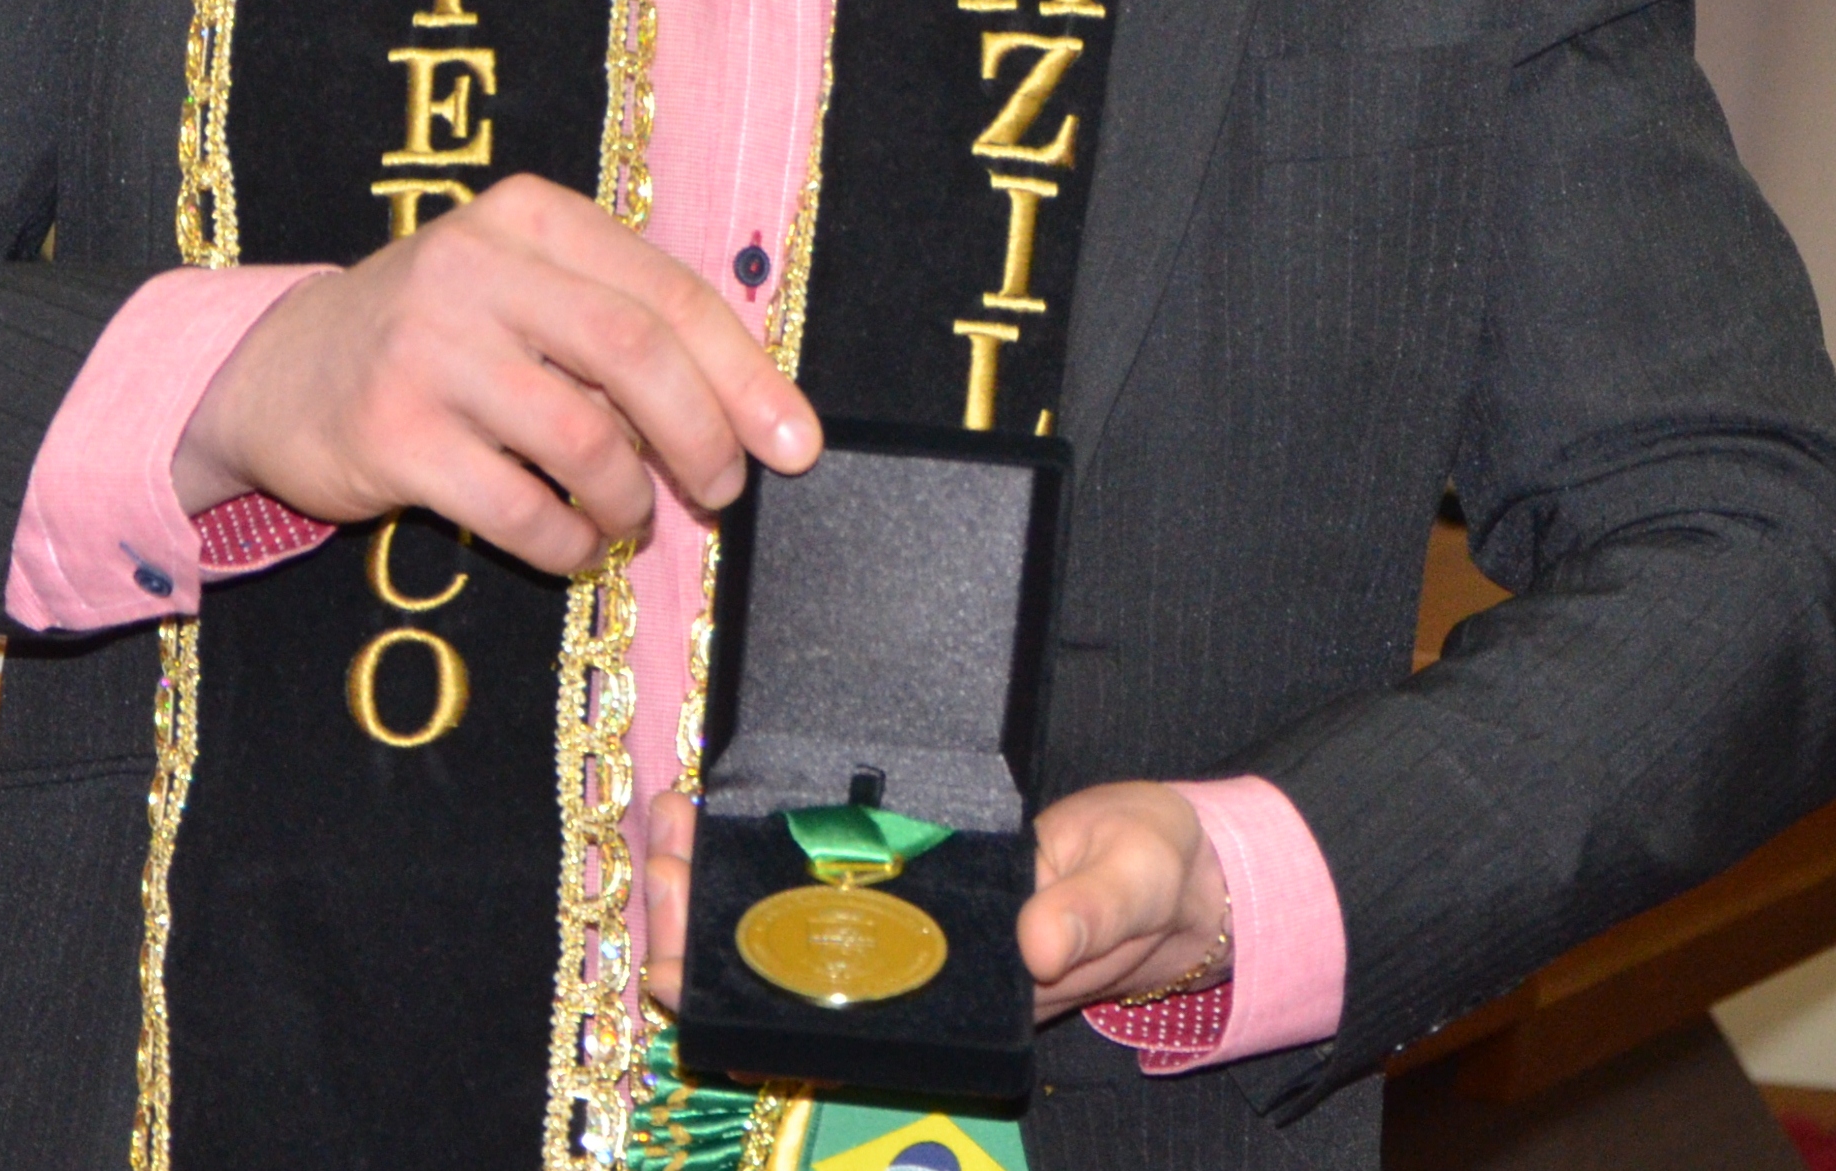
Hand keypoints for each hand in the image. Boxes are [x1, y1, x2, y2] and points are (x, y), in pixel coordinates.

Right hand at [173, 174, 819, 575]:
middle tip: (721, 491)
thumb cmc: (436, 336)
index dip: (745, 374)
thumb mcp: (521, 289)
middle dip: (702, 437)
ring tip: (633, 520)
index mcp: (528, 216)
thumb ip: (617, 321)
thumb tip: (751, 408)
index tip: (794, 442)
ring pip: (584, 437)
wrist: (277, 371)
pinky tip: (574, 548)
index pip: (667, 293)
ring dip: (631, 500)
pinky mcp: (391, 433)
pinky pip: (519, 507)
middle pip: (635, 355)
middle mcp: (475, 267)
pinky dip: (568, 544)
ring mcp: (427, 350)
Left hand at [639, 780, 1225, 1021]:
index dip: (743, 986)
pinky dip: (757, 863)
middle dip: (703, 927)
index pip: (832, 1011)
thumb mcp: (1136, 883)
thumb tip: (1034, 943)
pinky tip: (714, 824)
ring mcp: (908, 936)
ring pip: (784, 937)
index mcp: (964, 991)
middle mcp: (920, 976)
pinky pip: (817, 891)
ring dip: (715, 893)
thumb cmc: (1153, 878)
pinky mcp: (912, 889)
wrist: (1175, 877)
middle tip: (660, 857)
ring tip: (666, 829)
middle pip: (783, 977)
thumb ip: (1092, 913)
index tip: (680, 933)